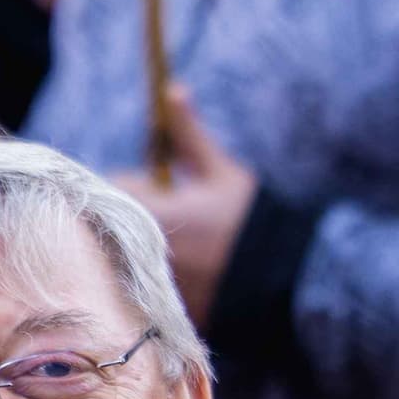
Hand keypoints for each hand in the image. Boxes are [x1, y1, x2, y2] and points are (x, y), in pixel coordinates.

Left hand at [108, 83, 256, 316]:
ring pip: (127, 256)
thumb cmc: (252, 222)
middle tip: (176, 215)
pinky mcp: (163, 308)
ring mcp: (150, 284)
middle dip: (133, 216)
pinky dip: (154, 278)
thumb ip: (188, 136)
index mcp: (152, 213)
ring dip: (141, 247)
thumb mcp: (221, 173)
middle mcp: (142, 251)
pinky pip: (144, 287)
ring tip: (187, 247)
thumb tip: (173, 90)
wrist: (285, 280)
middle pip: (114, 225)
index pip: (114, 189)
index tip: (158, 188)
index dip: (133, 185)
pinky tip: (189, 273)